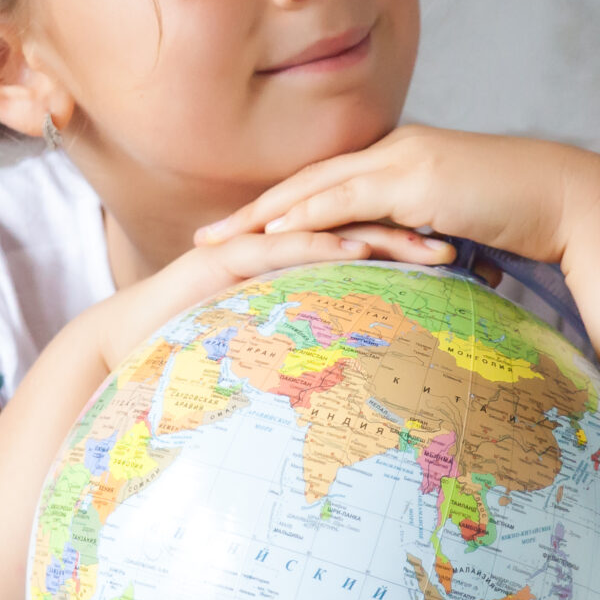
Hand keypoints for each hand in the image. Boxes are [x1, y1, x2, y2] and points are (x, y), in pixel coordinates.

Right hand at [74, 224, 446, 373]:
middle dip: (417, 234)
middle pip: (361, 227)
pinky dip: (325, 246)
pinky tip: (361, 251)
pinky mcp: (229, 257)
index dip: (417, 244)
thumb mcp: (273, 347)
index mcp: (296, 256)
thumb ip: (315, 341)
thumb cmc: (197, 350)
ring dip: (387, 238)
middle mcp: (280, 240)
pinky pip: (285, 248)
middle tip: (470, 249)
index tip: (472, 259)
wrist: (127, 346)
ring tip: (434, 249)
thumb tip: (369, 372)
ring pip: (332, 231)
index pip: (369, 239)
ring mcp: (255, 243)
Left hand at [195, 127, 599, 265]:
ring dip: (263, 216)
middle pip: (307, 182)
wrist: (571, 201)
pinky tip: (271, 238)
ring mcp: (403, 159)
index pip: (327, 188)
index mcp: (403, 164)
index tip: (240, 237)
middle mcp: (394, 152)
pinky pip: (347, 198)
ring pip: (315, 187)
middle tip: (204, 239)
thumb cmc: (525, 224)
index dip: (281, 211)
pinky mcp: (416, 176)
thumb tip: (405, 282)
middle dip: (253, 212)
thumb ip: (425, 248)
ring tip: (220, 244)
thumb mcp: (462, 234)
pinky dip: (305, 217)